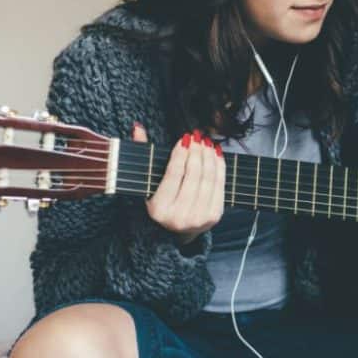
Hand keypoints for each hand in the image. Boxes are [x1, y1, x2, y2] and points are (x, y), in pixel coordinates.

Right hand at [131, 122, 224, 243]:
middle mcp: (178, 217)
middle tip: (198, 136)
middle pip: (193, 175)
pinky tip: (216, 154)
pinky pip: (219, 186)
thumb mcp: (149, 182)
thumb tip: (137, 127)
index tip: (184, 138)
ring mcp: (198, 218)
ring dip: (209, 157)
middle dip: (196, 152)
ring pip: (208, 179)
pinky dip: (219, 167)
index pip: (173, 174)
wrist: (177, 231)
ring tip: (207, 142)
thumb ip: (143, 154)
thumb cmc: (162, 200)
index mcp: (158, 209)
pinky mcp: (214, 217)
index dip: (180, 154)